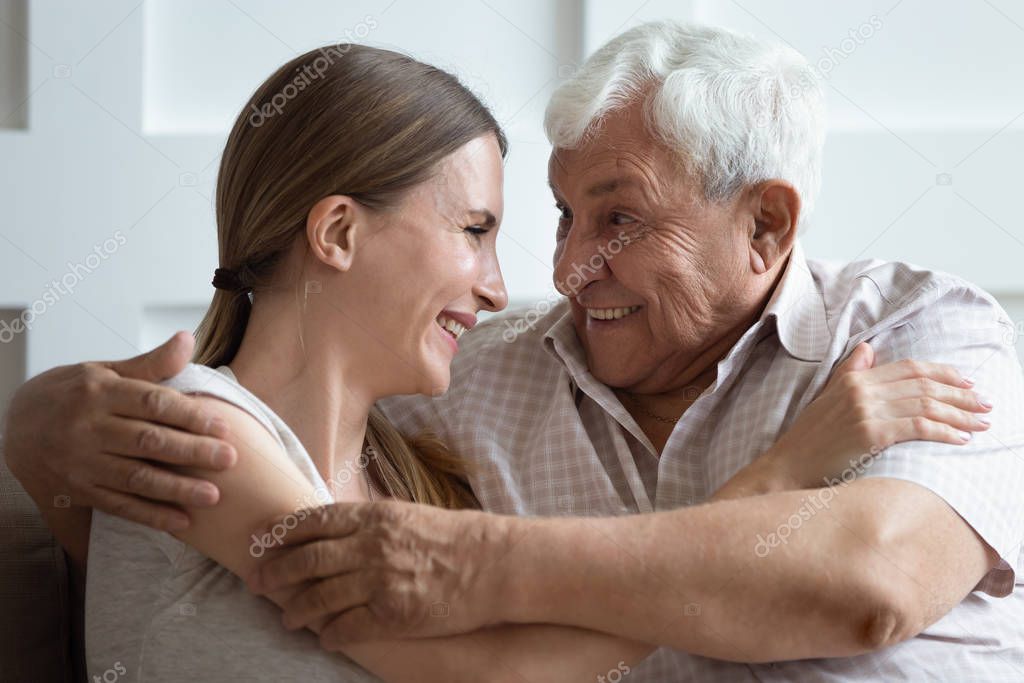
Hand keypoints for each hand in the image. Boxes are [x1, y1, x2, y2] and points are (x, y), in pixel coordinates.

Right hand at [2, 332, 236, 530]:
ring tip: (214, 495)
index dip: (189, 415)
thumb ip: (150, 363)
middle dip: (192, 451)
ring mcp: (81, 462)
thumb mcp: (106, 371)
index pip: (151, 403)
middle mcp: (88, 428)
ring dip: (177, 489)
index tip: (223, 425)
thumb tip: (187, 339)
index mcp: (99, 392)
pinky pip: (119, 505)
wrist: (17, 426)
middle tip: (230, 459)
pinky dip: (151, 515)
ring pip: (135, 477)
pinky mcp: (78, 490)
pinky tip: (182, 521)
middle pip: (147, 441)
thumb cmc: (75, 393)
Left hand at [246, 501, 507, 646]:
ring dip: (298, 610)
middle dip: (276, 573)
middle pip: (308, 560)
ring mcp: (380, 581)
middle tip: (257, 583)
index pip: (314, 522)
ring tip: (288, 618)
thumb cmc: (453, 538)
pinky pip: (348, 627)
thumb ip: (369, 523)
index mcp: (374, 518)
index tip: (263, 542)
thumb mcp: (407, 514)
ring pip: (321, 597)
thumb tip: (334, 528)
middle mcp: (371, 546)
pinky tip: (324, 638)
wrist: (492, 564)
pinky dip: (330, 635)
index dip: (283, 533)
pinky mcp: (392, 614)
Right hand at [717, 342, 990, 496]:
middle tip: (985, 404)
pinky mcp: (870, 433)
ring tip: (981, 423)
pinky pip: (918, 427)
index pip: (909, 368)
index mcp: (853, 379)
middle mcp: (861, 389)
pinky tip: (960, 438)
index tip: (967, 383)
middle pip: (923, 385)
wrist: (789, 466)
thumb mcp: (827, 398)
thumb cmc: (809, 438)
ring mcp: (865, 410)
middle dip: (960, 395)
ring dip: (960, 414)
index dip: (943, 373)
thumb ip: (849, 372)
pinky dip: (945, 431)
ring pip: (926, 405)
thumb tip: (868, 348)